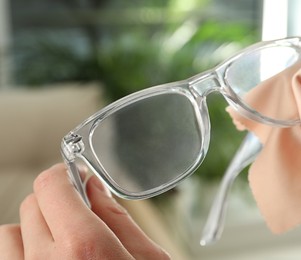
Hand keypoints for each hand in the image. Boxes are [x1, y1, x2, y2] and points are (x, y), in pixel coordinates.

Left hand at [0, 163, 169, 259]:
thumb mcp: (150, 259)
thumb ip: (119, 219)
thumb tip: (94, 186)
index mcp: (84, 248)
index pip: (51, 185)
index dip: (65, 174)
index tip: (78, 177)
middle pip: (33, 203)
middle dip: (58, 199)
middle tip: (81, 212)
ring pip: (10, 232)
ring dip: (35, 226)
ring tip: (62, 240)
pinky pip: (7, 255)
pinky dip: (22, 249)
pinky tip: (49, 255)